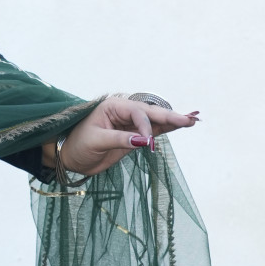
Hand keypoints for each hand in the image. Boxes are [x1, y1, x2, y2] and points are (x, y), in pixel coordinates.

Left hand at [53, 96, 198, 178]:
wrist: (72, 158)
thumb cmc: (79, 146)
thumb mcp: (96, 141)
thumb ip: (120, 139)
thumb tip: (143, 141)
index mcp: (113, 107)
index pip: (137, 113)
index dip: (145, 127)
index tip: (146, 143)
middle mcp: (124, 112)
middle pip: (150, 113)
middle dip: (170, 116)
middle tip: (189, 120)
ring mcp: (130, 123)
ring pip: (155, 121)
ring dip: (172, 121)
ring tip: (192, 120)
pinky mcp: (134, 136)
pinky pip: (154, 131)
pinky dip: (167, 129)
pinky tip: (182, 125)